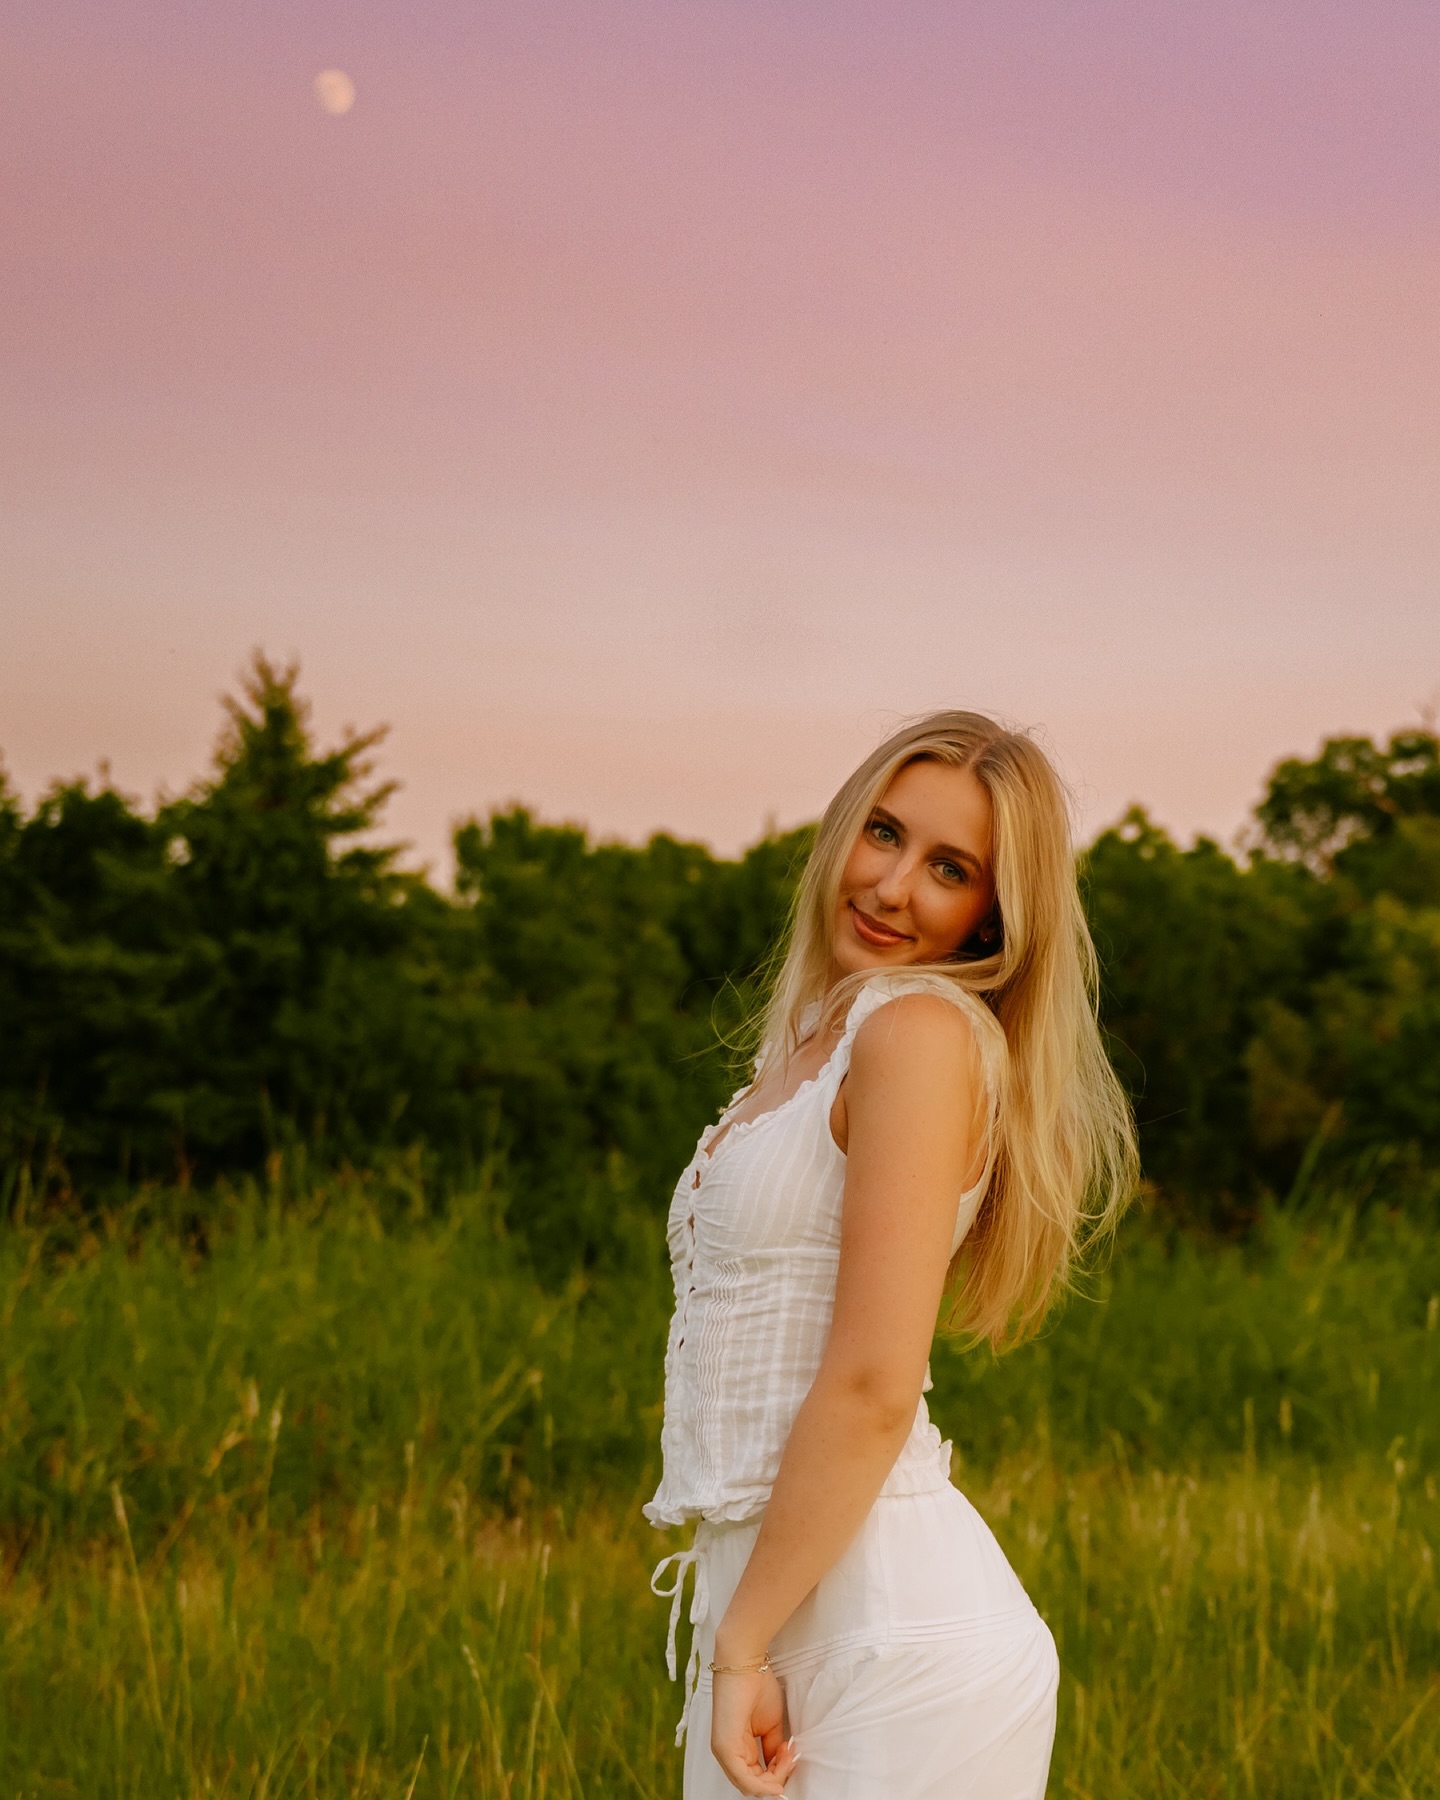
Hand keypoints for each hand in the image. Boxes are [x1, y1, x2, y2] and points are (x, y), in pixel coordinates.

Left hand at [709, 1665, 797, 1795]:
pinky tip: (777, 1779)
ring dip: (774, 1777)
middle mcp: (726, 1752)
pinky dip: (763, 1785)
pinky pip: (744, 1779)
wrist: (745, 1663)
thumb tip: (779, 1765)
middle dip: (777, 1776)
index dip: (777, 1772)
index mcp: (737, 1746)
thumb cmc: (756, 1685)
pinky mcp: (725, 1748)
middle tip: (790, 1756)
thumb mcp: (770, 1724)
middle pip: (754, 1784)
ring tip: (787, 1756)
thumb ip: (772, 1747)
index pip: (756, 1775)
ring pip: (750, 1785)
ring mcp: (723, 1751)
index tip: (790, 1754)